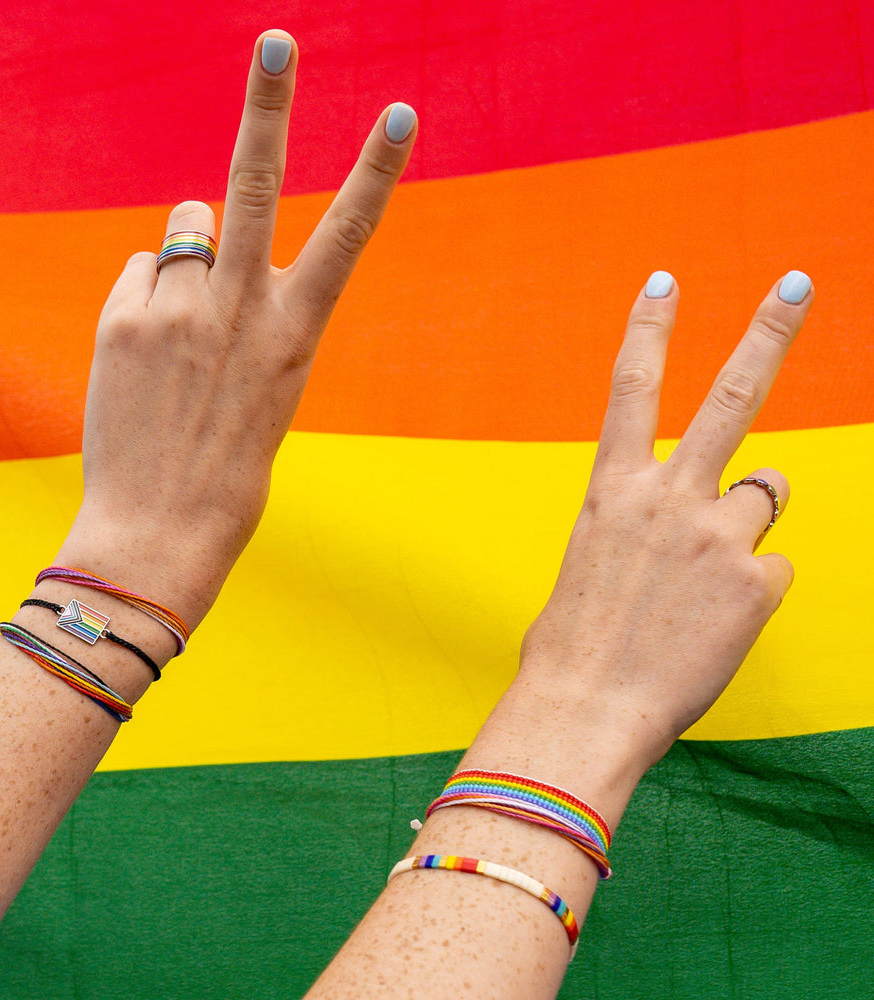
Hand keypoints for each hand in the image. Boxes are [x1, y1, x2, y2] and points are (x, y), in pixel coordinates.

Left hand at [56, 31, 415, 626]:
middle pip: (252, 183)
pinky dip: (147, 298)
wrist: (163, 527)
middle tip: (276, 42)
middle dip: (269, 106)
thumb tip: (194, 241)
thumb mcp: (262, 386)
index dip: (376, 173)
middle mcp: (240, 310)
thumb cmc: (228, 464)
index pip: (346, 236)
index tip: (400, 115)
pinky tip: (146, 353)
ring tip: (185, 324)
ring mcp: (178, 309)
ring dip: (190, 254)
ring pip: (186, 228)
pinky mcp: (125, 318)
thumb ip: (242, 309)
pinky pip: (141, 272)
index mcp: (296, 335)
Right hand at [520, 270, 812, 775]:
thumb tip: (698, 531)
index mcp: (612, 490)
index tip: (666, 278)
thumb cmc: (574, 644)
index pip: (630, 388)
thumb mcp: (592, 564)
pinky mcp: (756, 581)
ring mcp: (716, 535)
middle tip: (796, 283)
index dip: (649, 327)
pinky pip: (773, 567)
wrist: (585, 709)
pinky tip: (716, 622)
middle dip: (767, 333)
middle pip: (731, 397)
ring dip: (751, 518)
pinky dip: (753, 589)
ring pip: (768, 491)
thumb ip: (641, 528)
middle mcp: (668, 497)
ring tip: (712, 572)